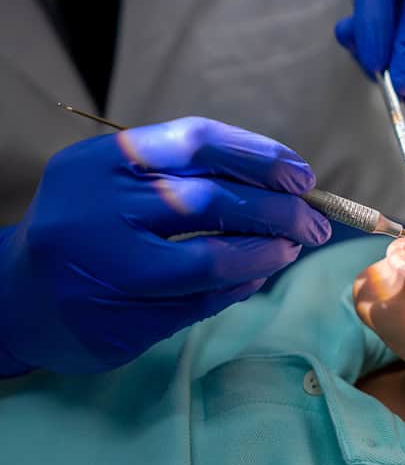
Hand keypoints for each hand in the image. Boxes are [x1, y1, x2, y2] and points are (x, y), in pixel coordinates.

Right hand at [0, 117, 331, 375]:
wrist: (15, 295)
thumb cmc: (90, 224)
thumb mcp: (122, 179)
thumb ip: (190, 173)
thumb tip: (287, 185)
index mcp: (105, 161)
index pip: (198, 142)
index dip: (261, 157)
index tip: (301, 176)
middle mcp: (99, 210)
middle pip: (213, 201)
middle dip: (280, 212)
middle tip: (315, 221)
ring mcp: (105, 270)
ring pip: (211, 260)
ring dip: (267, 254)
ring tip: (292, 248)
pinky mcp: (116, 323)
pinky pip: (199, 304)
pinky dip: (241, 287)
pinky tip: (257, 276)